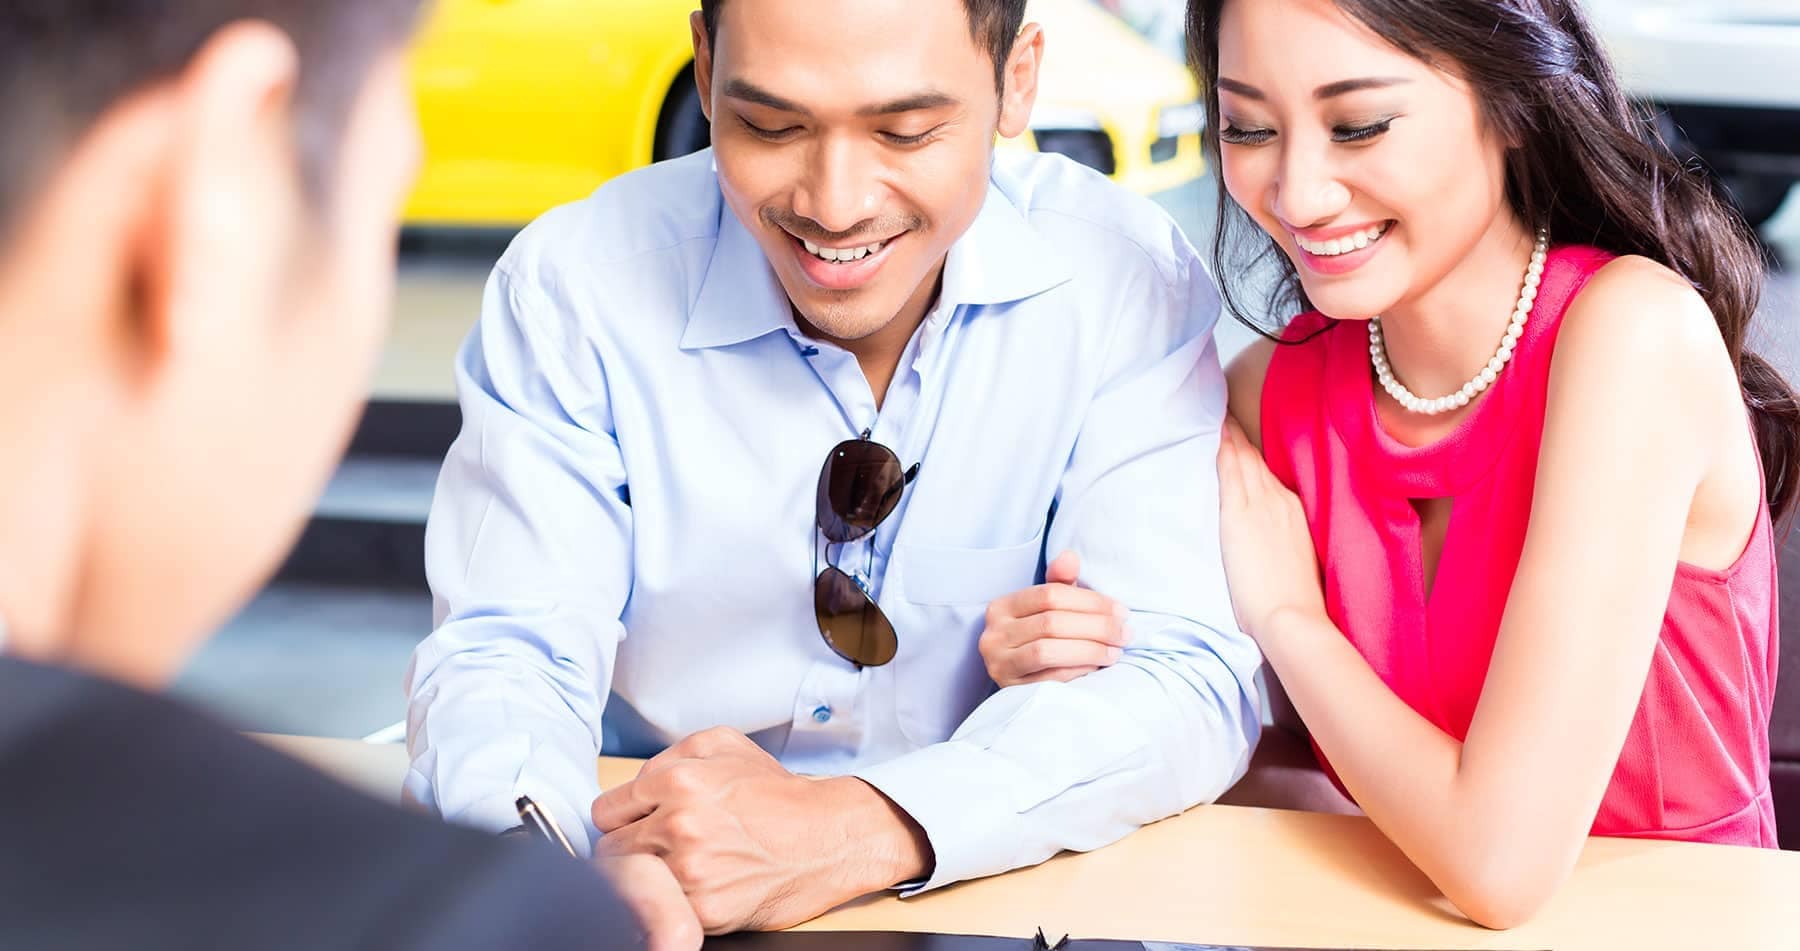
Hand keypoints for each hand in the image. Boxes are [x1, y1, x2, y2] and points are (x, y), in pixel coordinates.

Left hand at [591, 728, 930, 933]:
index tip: (638, 824)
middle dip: (632, 849)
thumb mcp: (724, 744)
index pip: (605, 812)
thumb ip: (669, 755)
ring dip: (654, 877)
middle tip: (664, 847)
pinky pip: (666, 910)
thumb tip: (634, 786)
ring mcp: (691, 871)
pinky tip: (706, 885)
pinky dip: (680, 901)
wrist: (828, 837)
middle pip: (611, 851)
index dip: (622, 818)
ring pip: (634, 885)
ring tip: (689, 866)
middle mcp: (679, 824)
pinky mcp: (705, 910)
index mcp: (677, 780)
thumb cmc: (776, 793)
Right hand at [977, 551, 1129, 685]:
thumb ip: (1059, 582)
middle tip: (1125, 633)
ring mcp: (999, 664)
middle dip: (1096, 627)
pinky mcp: (1011, 690)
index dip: (1090, 601)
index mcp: (1001, 607)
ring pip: (1048, 650)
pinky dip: (1078, 670)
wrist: (1018, 679)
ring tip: (1116, 650)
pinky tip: (1098, 666)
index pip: (1049, 595)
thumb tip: (1070, 556)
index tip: (1120, 611)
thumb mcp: (1046, 608)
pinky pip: (1048, 678)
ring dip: (1089, 649)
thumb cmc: (1037, 637)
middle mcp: (994, 634)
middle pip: (1051, 622)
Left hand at [1216, 417, 1327, 640]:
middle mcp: (1281, 501)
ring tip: (1221, 412)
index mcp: (1295, 514)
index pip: (1271, 477)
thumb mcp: (1298, 564)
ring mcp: (1261, 504)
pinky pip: (1231, 469)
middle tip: (1229, 412)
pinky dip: (1225, 445)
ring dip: (1233, 434)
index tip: (1247, 441)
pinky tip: (1218, 428)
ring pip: (1245, 459)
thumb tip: (1275, 548)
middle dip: (1244, 438)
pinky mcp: (1239, 513)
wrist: (1292, 616)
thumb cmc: (1295, 602)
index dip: (1257, 458)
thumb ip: (1286, 547)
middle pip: (1258, 462)